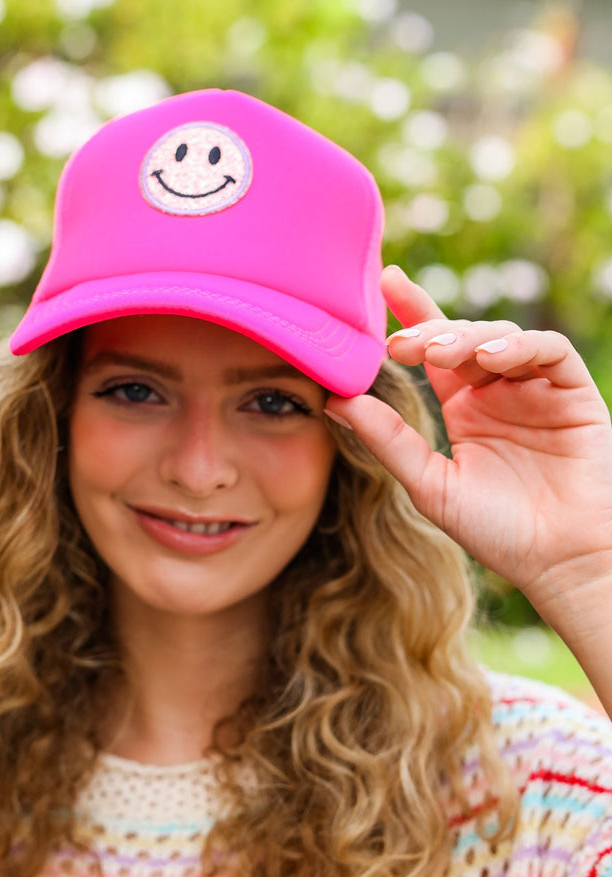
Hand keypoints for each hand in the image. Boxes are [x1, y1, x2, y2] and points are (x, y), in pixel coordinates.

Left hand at [325, 265, 611, 616]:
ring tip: (437, 353)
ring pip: (502, 337)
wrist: (558, 562)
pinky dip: (519, 346)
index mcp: (463, 409)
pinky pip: (549, 351)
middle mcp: (498, 392)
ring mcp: (536, 389)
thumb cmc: (497, 531)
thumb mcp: (430, 484)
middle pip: (462, 338)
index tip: (382, 284)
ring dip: (467, 338)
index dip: (412, 315)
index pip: (433, 352)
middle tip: (400, 344)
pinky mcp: (572, 391)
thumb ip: (388, 441)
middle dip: (430, 332)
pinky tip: (490, 358)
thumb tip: (333, 401)